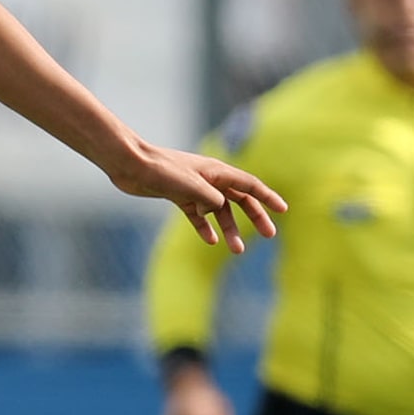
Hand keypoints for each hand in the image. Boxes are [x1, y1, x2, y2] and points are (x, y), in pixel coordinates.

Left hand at [109, 141, 284, 254]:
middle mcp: (209, 178)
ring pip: (218, 211)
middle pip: (239, 199)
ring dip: (229, 229)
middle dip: (256, 216)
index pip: (250, 185)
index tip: (283, 210)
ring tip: (237, 250)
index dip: (267, 197)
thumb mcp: (191, 187)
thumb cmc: (160, 170)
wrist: (130, 165)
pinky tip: (211, 241)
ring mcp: (194, 188)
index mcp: (217, 171)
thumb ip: (210, 199)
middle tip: (271, 235)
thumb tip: (217, 210)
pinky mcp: (178, 196)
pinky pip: (197, 215)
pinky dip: (205, 227)